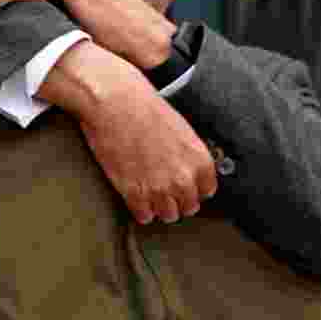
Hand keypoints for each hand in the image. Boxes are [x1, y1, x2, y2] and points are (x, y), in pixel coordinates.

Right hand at [39, 40, 216, 223]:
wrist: (114, 103)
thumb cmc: (144, 107)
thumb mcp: (180, 127)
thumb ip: (188, 154)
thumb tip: (187, 168)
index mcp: (200, 160)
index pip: (206, 191)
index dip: (193, 188)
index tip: (181, 184)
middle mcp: (183, 179)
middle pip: (188, 207)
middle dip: (176, 199)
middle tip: (162, 188)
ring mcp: (159, 188)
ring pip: (168, 215)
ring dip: (159, 207)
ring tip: (149, 194)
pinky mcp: (134, 193)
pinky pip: (144, 216)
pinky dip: (140, 209)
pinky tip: (135, 196)